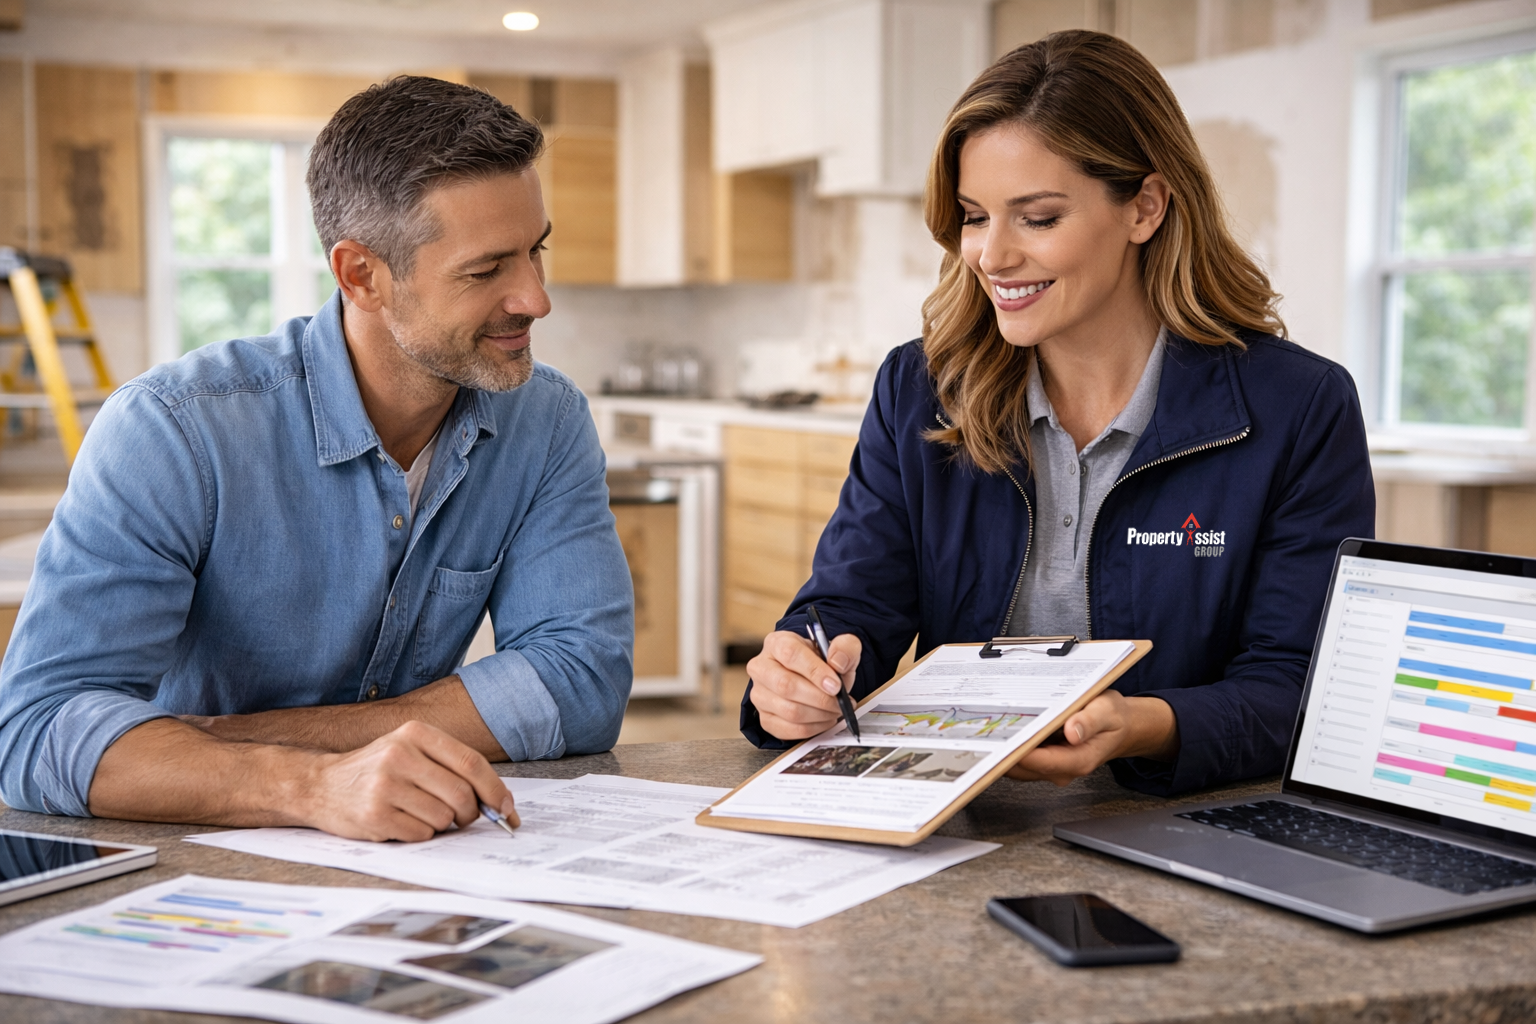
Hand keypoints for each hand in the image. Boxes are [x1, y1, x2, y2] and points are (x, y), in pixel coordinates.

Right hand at [297, 720, 519, 841]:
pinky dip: (421, 833)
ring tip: (421, 813)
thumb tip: (498, 800)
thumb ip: (450, 767)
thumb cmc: (376, 770)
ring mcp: (385, 785)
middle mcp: (400, 755)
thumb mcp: (410, 750)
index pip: (471, 762)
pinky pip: (421, 833)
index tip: (508, 809)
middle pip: (461, 794)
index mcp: (415, 733)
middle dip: (471, 814)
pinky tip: (402, 822)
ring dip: (442, 824)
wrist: (319, 785)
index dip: (495, 789)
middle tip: (464, 818)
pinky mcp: (375, 815)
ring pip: (443, 817)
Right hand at [748, 629, 861, 740]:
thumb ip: (845, 648)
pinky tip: (825, 719)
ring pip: (789, 711)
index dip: (814, 670)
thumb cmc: (823, 662)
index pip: (789, 654)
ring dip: (820, 714)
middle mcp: (761, 667)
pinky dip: (814, 728)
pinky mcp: (765, 718)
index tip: (835, 685)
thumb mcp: (841, 647)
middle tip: (840, 701)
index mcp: (777, 643)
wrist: (816, 680)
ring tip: (836, 709)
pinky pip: (790, 729)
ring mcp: (759, 695)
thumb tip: (838, 663)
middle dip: (820, 698)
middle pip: (786, 685)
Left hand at [1006, 692, 1177, 785]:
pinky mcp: (1044, 761)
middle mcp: (1062, 769)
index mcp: (1079, 760)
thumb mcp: (1107, 711)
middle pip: (1024, 767)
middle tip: (986, 731)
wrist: (1118, 726)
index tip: (1002, 742)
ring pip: (1019, 765)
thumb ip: (1090, 721)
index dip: (1020, 753)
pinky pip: (1021, 758)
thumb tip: (1073, 732)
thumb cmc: (1113, 718)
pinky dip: (1012, 745)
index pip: (1042, 762)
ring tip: (990, 727)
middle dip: (1005, 751)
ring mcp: (1052, 768)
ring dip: (1005, 749)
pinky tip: (1004, 729)